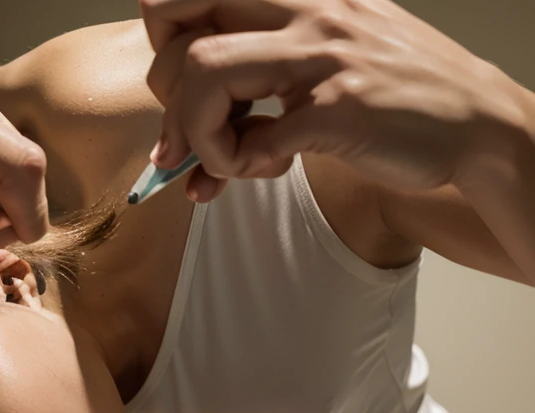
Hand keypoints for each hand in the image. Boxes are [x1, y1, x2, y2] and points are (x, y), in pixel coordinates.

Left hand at [140, 0, 512, 201]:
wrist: (474, 125)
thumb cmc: (391, 95)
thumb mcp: (326, 50)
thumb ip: (261, 63)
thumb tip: (183, 117)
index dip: (165, 37)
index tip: (175, 84)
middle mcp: (308, 11)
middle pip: (186, 32)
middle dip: (167, 100)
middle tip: (182, 142)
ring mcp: (323, 58)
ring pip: (206, 75)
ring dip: (195, 135)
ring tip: (221, 162)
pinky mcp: (338, 111)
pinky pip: (252, 143)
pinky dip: (238, 168)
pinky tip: (267, 170)